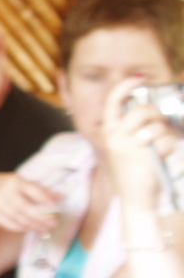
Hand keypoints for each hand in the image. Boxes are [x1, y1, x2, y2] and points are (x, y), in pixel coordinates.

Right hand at [0, 173, 63, 233]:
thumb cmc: (8, 187)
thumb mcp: (22, 183)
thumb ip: (41, 190)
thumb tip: (62, 197)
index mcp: (15, 181)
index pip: (31, 190)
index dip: (43, 198)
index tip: (54, 206)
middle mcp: (5, 192)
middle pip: (24, 207)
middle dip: (40, 217)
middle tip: (53, 223)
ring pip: (18, 218)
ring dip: (33, 225)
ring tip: (45, 228)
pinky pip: (9, 224)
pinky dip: (21, 228)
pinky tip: (31, 228)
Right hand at [103, 77, 177, 212]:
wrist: (134, 198)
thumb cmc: (133, 171)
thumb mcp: (124, 147)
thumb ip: (133, 128)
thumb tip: (154, 111)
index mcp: (108, 132)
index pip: (113, 100)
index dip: (126, 86)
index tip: (139, 79)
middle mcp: (114, 136)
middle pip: (142, 110)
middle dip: (157, 115)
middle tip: (161, 124)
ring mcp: (128, 145)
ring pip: (156, 126)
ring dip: (166, 135)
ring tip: (162, 146)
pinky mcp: (143, 155)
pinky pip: (166, 141)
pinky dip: (170, 148)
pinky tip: (163, 156)